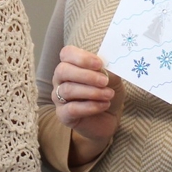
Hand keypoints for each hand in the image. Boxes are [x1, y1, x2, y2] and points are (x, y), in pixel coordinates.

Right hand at [52, 45, 121, 166]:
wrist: (109, 117)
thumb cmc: (107, 92)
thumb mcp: (112, 78)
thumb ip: (108, 70)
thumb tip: (107, 65)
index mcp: (71, 65)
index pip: (67, 54)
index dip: (81, 57)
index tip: (99, 64)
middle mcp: (60, 79)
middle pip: (63, 70)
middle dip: (86, 75)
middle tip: (105, 81)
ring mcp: (58, 97)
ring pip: (67, 90)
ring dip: (92, 92)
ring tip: (109, 94)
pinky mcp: (62, 115)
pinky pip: (71, 109)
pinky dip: (90, 106)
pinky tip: (104, 105)